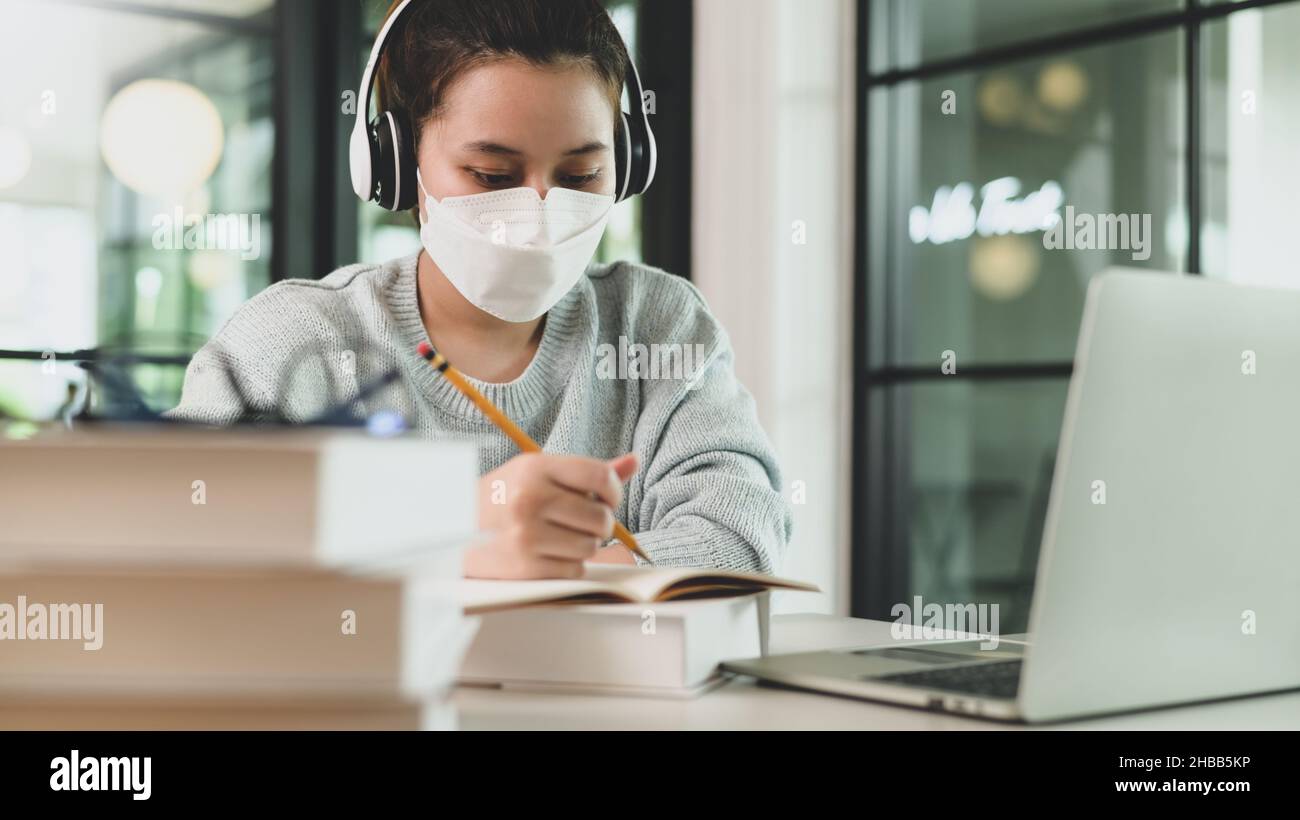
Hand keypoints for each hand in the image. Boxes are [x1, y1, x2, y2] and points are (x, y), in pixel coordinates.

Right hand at [463, 452, 638, 578]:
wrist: (453, 529)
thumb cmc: (503, 498)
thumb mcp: (536, 473)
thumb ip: (586, 472)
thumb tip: (634, 461)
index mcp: (536, 468)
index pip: (600, 476)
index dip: (613, 491)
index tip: (605, 498)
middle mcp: (531, 499)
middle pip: (601, 517)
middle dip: (597, 522)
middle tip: (577, 520)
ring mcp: (527, 535)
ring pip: (590, 546)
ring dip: (581, 545)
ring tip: (557, 536)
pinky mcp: (524, 566)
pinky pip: (574, 570)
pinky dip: (567, 565)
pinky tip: (546, 554)